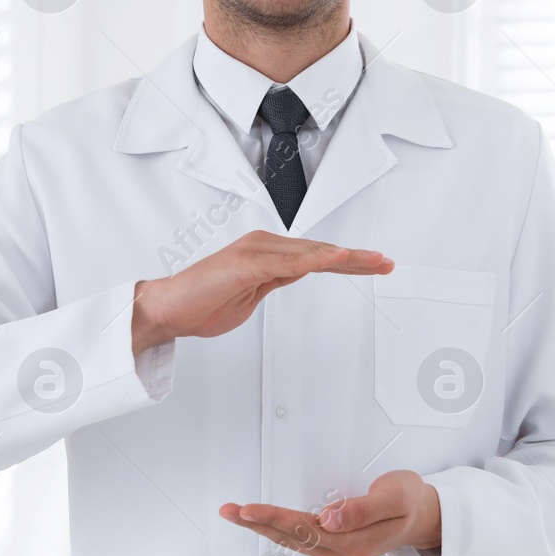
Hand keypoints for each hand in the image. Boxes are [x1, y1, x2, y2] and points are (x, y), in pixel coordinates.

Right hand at [131, 229, 391, 355]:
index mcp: (265, 254)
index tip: (374, 265)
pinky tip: (335, 260)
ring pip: (309, 253)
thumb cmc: (201, 303)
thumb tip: (297, 274)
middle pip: (320, 251)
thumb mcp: (251, 294)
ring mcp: (255, 252)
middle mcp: (263, 246)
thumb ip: (274, 280)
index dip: (348, 260)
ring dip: (343, 257)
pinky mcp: (246, 263)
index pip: (316, 256)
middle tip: (386, 262)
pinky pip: (287, 262)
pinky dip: (314, 261)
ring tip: (372, 261)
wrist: (167, 309)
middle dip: (356, 258)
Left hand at [218, 470, 441, 555]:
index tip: (248, 509)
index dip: (274, 519)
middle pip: (291, 538)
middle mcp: (342, 552)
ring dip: (262, 527)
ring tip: (235, 514)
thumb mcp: (394, 497)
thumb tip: (329, 518)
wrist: (425, 515)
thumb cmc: (410, 501)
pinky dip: (277, 528)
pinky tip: (261, 523)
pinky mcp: (336, 546)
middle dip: (257, 524)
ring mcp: (338, 552)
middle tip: (228, 510)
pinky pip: (300, 539)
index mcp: (354, 543)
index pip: (305, 530)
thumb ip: (362, 509)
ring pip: (292, 540)